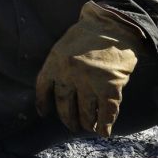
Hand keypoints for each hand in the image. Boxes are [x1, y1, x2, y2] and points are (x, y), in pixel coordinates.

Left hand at [35, 1, 150, 136]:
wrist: (115, 26)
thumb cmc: (89, 33)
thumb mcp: (64, 45)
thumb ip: (58, 64)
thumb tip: (57, 85)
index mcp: (55, 62)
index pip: (43, 87)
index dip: (43, 102)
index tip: (44, 113)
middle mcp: (69, 75)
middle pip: (64, 104)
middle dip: (67, 118)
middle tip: (71, 126)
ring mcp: (89, 82)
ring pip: (85, 112)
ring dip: (86, 123)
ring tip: (88, 127)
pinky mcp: (110, 87)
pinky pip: (106, 112)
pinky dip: (105, 124)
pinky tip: (104, 131)